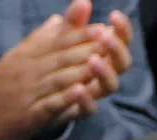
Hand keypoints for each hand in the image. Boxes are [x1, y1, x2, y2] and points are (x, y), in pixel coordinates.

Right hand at [0, 10, 107, 139]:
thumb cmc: (5, 84)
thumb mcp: (21, 56)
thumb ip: (45, 38)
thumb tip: (61, 17)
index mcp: (28, 55)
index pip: (58, 41)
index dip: (81, 34)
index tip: (104, 27)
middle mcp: (29, 70)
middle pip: (61, 57)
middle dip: (87, 47)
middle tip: (110, 40)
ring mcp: (30, 92)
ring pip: (59, 79)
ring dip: (81, 70)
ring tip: (101, 61)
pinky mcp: (30, 114)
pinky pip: (50, 104)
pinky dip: (66, 98)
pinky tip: (81, 92)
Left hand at [56, 1, 134, 121]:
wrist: (33, 97)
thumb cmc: (55, 63)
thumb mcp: (61, 40)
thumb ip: (73, 23)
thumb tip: (83, 1)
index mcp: (104, 54)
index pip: (121, 41)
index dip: (122, 30)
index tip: (114, 15)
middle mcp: (105, 75)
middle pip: (122, 64)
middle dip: (117, 50)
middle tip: (106, 37)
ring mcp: (94, 93)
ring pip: (110, 86)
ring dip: (105, 73)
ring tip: (94, 60)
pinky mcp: (80, 110)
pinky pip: (89, 108)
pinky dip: (86, 99)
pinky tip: (79, 88)